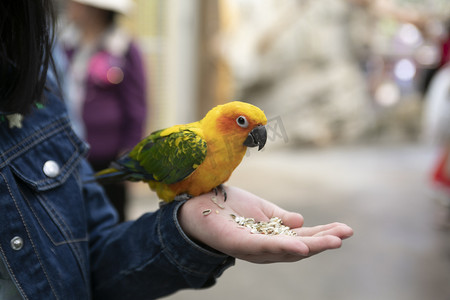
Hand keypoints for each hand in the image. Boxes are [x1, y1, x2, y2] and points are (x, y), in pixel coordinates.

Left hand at [178, 186, 352, 262]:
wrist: (198, 202)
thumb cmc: (229, 207)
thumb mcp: (261, 210)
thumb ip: (279, 217)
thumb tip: (301, 222)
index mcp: (272, 237)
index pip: (302, 238)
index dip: (323, 234)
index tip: (346, 229)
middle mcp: (264, 247)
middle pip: (298, 247)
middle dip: (322, 242)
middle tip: (346, 235)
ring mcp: (251, 248)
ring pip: (285, 250)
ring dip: (310, 246)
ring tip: (333, 241)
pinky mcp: (238, 244)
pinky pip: (263, 248)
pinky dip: (283, 248)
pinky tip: (300, 247)